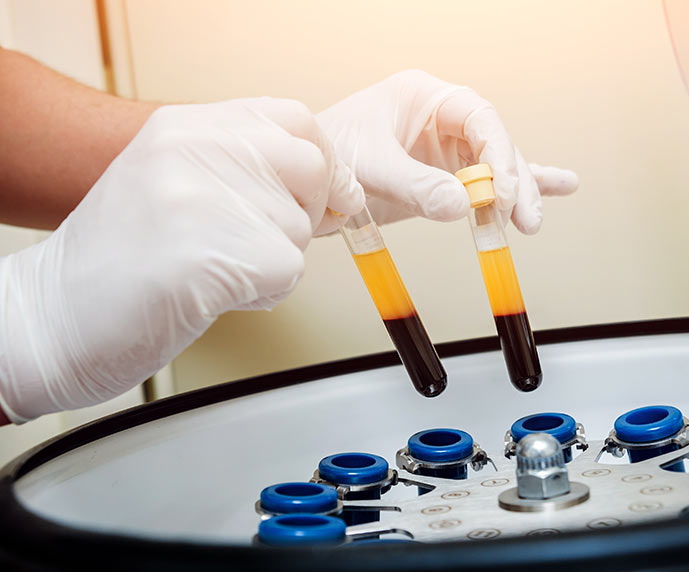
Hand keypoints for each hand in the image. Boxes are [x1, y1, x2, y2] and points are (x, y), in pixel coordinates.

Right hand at [0, 98, 363, 421]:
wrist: (54, 317)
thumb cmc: (116, 259)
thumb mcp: (172, 181)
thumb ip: (245, 169)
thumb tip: (339, 185)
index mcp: (185, 127)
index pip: (295, 118)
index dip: (319, 159)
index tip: (317, 191)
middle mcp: (195, 150)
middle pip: (312, 166)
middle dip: (308, 210)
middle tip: (264, 238)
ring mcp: (205, 199)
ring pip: (299, 227)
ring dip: (274, 260)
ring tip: (214, 269)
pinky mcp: (219, 254)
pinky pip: (289, 270)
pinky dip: (265, 293)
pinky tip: (215, 294)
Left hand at [318, 70, 577, 232]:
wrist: (307, 186)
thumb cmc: (331, 157)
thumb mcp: (370, 167)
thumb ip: (414, 185)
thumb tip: (462, 206)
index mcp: (425, 97)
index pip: (478, 116)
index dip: (499, 152)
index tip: (505, 190)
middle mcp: (441, 119)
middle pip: (494, 145)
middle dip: (513, 183)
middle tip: (524, 220)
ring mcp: (444, 150)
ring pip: (495, 167)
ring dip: (519, 194)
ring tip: (533, 222)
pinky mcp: (443, 178)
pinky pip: (488, 181)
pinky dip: (519, 188)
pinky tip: (560, 186)